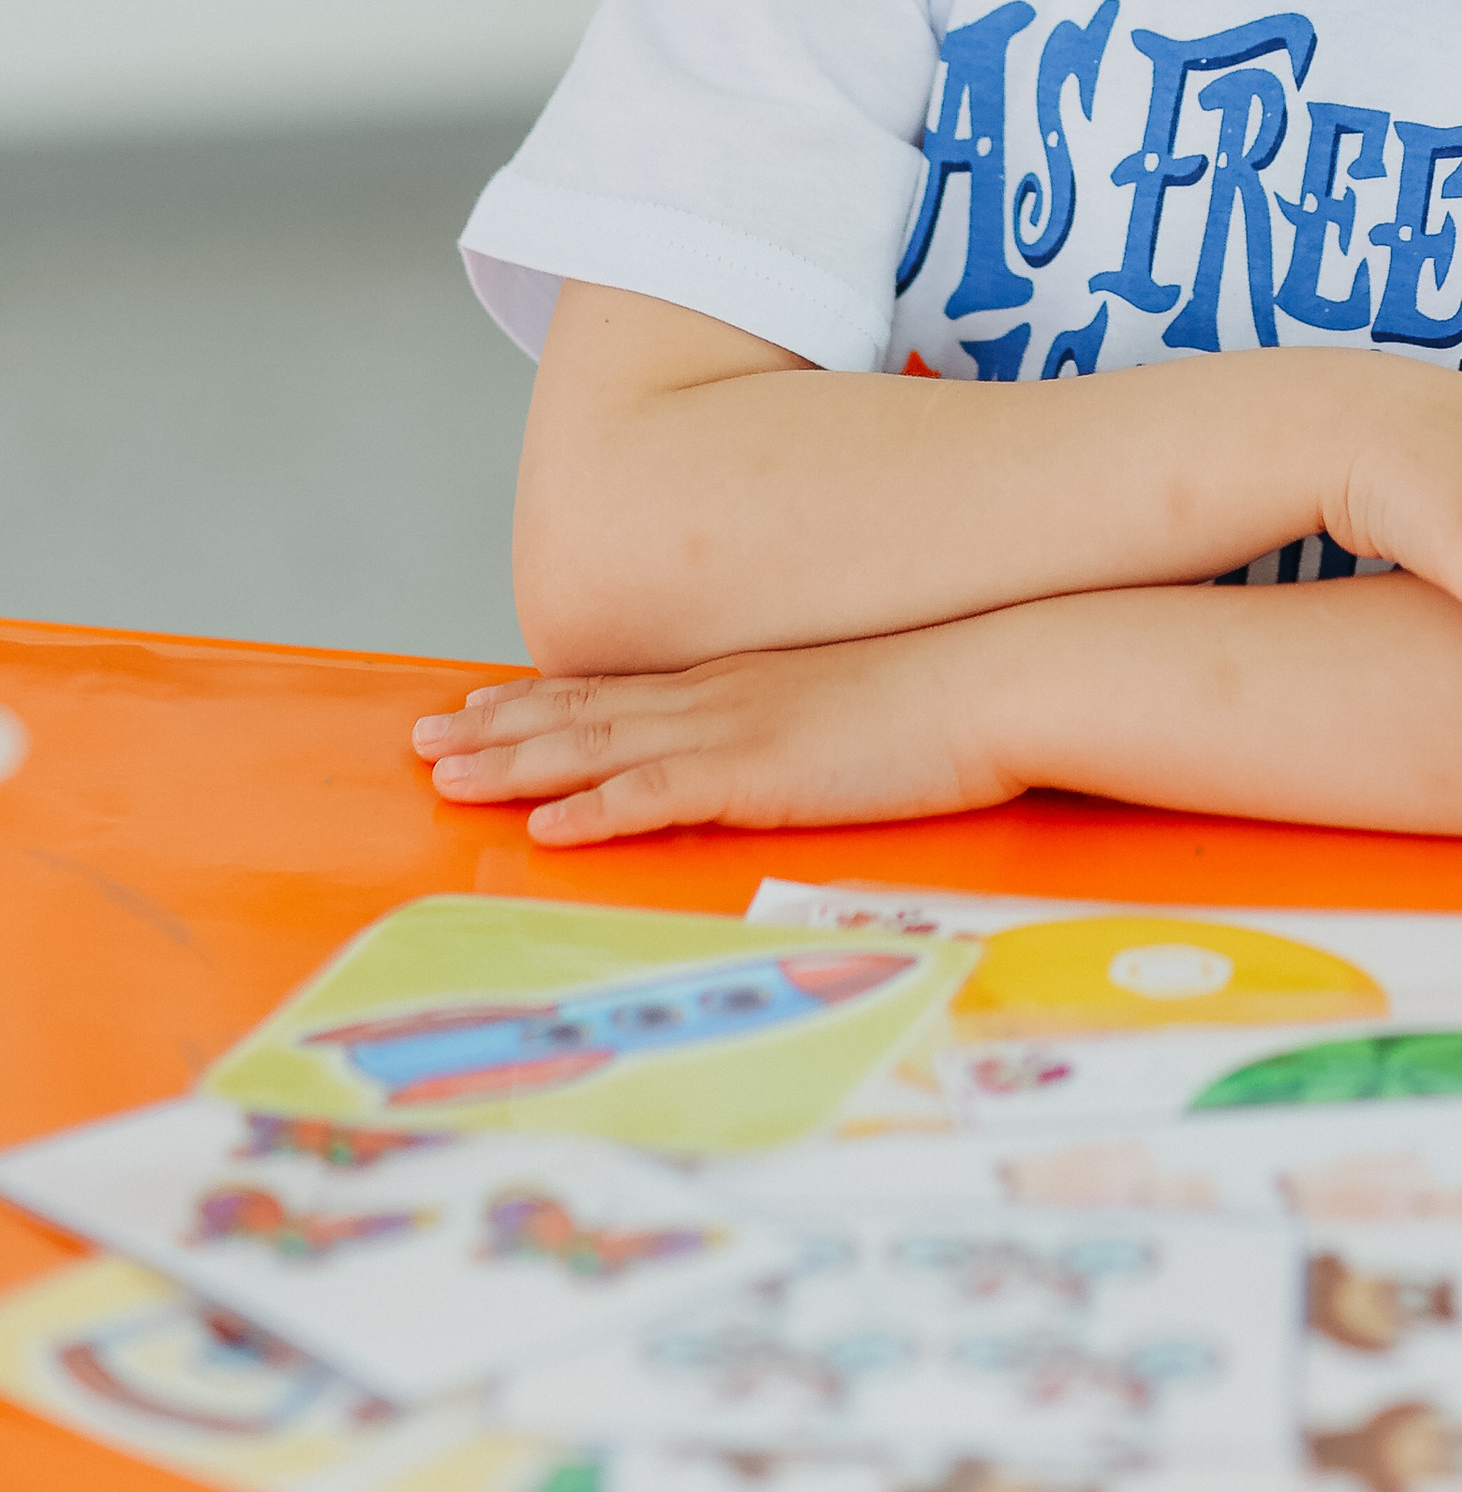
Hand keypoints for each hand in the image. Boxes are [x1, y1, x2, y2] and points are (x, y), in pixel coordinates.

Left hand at [411, 618, 1026, 845]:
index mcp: (741, 680)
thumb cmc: (948, 691)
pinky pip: (657, 795)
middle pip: (582, 710)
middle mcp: (720, 694)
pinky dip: (594, 809)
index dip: (539, 700)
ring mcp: (736, 729)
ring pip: (596, 745)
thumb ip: (801, 723)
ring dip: (514, 763)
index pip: (617, 691)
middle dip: (497, 727)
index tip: (480, 706)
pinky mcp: (761, 772)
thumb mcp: (854, 701)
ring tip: (446, 774)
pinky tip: (545, 828)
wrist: (1001, 671)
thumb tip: (783, 748)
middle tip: (422, 740)